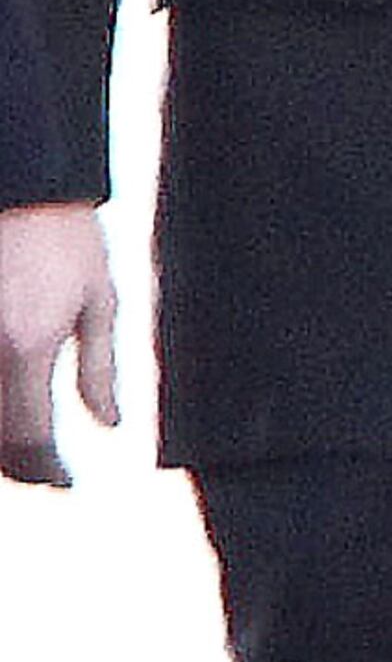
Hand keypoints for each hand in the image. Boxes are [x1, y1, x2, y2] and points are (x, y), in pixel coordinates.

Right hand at [0, 204, 118, 487]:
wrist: (20, 180)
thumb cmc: (66, 235)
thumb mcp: (99, 300)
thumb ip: (100, 370)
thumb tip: (110, 425)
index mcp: (25, 347)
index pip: (27, 440)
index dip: (45, 470)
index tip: (63, 480)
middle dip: (16, 462)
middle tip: (43, 470)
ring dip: (0, 438)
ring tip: (24, 446)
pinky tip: (12, 404)